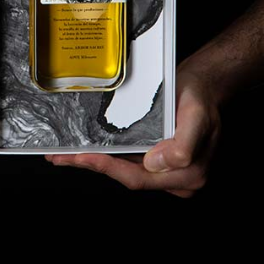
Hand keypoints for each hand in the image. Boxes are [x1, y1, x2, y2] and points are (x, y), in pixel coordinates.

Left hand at [45, 64, 221, 197]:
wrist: (203, 85)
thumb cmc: (201, 99)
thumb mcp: (198, 117)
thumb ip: (183, 145)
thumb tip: (156, 163)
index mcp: (187, 175)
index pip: (139, 178)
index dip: (108, 168)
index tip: (84, 157)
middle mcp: (173, 177)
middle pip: (126, 176)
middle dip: (91, 166)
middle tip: (60, 158)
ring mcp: (162, 169)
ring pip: (122, 169)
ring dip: (92, 162)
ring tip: (63, 156)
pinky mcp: (152, 156)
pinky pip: (125, 159)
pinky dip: (103, 154)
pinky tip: (83, 149)